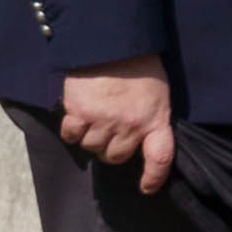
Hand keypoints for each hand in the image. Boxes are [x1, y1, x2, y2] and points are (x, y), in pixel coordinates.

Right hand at [56, 61, 177, 197]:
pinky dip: (72, 131)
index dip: (154, 177)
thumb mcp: (159, 93)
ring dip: (91, 138)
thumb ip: (152, 116)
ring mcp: (103, 121)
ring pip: (92, 148)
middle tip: (111, 132)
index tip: (147, 188)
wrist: (112, 43)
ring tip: (95, 118)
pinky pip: (71, 136)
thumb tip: (144, 138)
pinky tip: (77, 116)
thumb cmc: (140, 66)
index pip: (160, 157)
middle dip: (112, 149)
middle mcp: (130, 125)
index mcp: (156, 119)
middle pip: (115, 157)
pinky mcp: (79, 113)